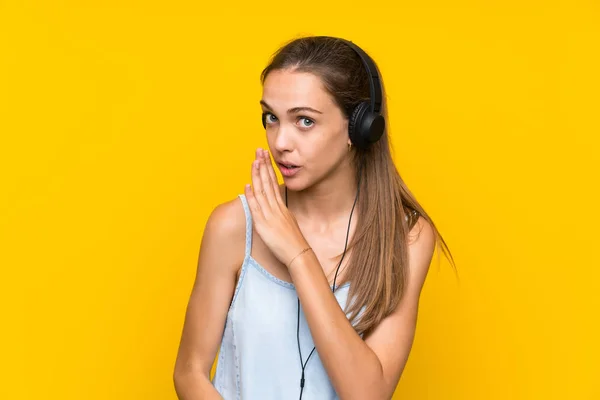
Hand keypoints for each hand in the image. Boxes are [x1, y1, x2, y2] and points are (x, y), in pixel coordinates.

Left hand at [244, 148, 309, 268]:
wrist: (299, 254)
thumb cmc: (294, 243)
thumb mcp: (289, 224)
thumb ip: (282, 215)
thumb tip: (277, 210)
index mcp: (281, 207)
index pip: (274, 183)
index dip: (268, 170)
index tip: (265, 157)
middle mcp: (276, 208)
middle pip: (268, 182)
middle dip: (263, 165)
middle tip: (260, 150)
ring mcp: (270, 215)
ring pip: (262, 191)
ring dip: (257, 175)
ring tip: (254, 161)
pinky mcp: (264, 224)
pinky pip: (257, 207)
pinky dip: (251, 196)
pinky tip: (247, 185)